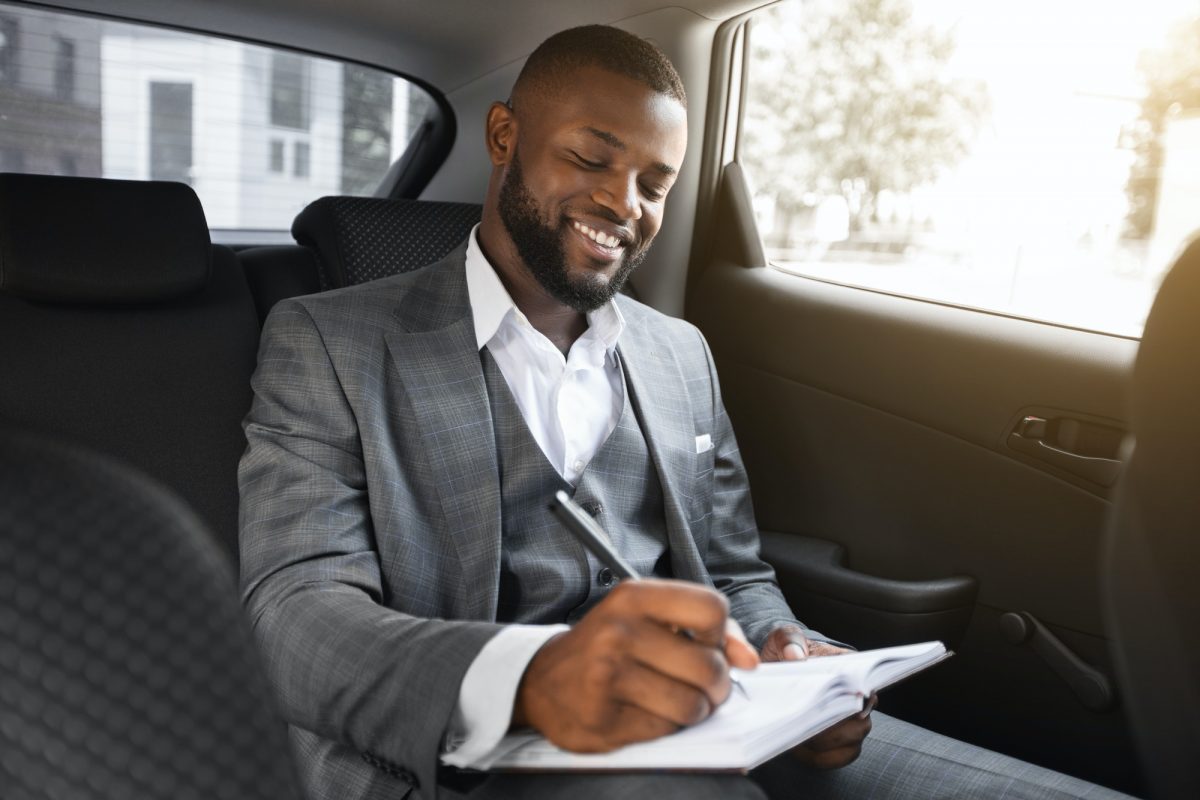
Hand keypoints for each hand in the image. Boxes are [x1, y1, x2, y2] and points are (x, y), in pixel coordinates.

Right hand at [513, 579, 759, 752]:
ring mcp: (609, 677)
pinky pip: (666, 731)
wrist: (541, 679)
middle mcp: (619, 632)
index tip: (707, 645)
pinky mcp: (604, 719)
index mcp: (633, 597)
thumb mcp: (647, 617)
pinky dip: (666, 728)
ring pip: (693, 706)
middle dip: (716, 685)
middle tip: (700, 686)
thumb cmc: (607, 644)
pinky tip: (646, 713)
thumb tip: (749, 660)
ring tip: (674, 700)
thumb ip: (704, 628)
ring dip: (694, 711)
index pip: (712, 609)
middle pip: (709, 666)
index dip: (722, 635)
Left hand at [762, 625, 873, 769]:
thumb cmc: (787, 649)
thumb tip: (795, 656)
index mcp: (850, 666)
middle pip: (860, 722)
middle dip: (832, 728)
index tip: (835, 706)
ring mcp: (850, 720)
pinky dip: (821, 757)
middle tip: (805, 725)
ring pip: (853, 742)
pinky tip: (799, 749)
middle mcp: (857, 695)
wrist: (779, 666)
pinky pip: (840, 757)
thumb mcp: (783, 637)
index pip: (865, 684)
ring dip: (824, 744)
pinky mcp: (838, 739)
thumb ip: (789, 641)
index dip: (852, 698)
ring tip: (798, 736)